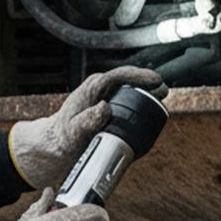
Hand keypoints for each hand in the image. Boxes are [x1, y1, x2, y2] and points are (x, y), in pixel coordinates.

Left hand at [8, 67, 167, 188]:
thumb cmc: (62, 137)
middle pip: (130, 81)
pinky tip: (151, 112)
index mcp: (93, 88)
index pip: (120, 75)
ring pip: (131, 91)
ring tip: (161, 101)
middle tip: (164, 92)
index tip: (156, 81)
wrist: (56, 145)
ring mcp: (107, 98)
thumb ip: (86, 121)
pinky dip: (142, 105)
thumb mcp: (73, 131)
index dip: (140, 76)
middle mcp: (101, 90)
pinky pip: (129, 102)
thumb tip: (104, 108)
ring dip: (148, 94)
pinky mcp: (110, 109)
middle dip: (149, 84)